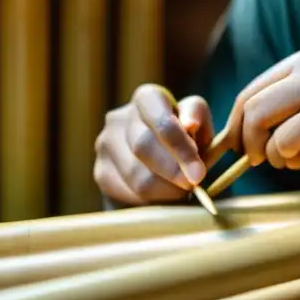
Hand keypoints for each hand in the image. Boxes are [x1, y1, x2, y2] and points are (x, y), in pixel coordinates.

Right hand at [93, 84, 214, 205]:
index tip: (198, 172)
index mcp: (147, 98)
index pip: (159, 120)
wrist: (159, 164)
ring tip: (181, 192)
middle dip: (173, 171)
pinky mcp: (101, 172)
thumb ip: (197, 117)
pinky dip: (150, 201)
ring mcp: (105, 144)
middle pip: (143, 147)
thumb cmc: (185, 140)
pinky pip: (126, 192)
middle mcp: (119, 117)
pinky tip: (162, 197)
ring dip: (164, 190)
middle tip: (193, 185)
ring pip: (135, 175)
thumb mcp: (198, 124)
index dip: (180, 147)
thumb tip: (189, 123)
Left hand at [223, 50, 299, 169]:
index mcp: (299, 63)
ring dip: (268, 152)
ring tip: (290, 160)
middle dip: (246, 141)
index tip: (235, 148)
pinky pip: (287, 140)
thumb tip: (250, 146)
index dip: (236, 124)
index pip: (249, 93)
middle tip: (257, 160)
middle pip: (249, 107)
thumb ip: (288, 116)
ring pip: (262, 122)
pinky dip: (290, 156)